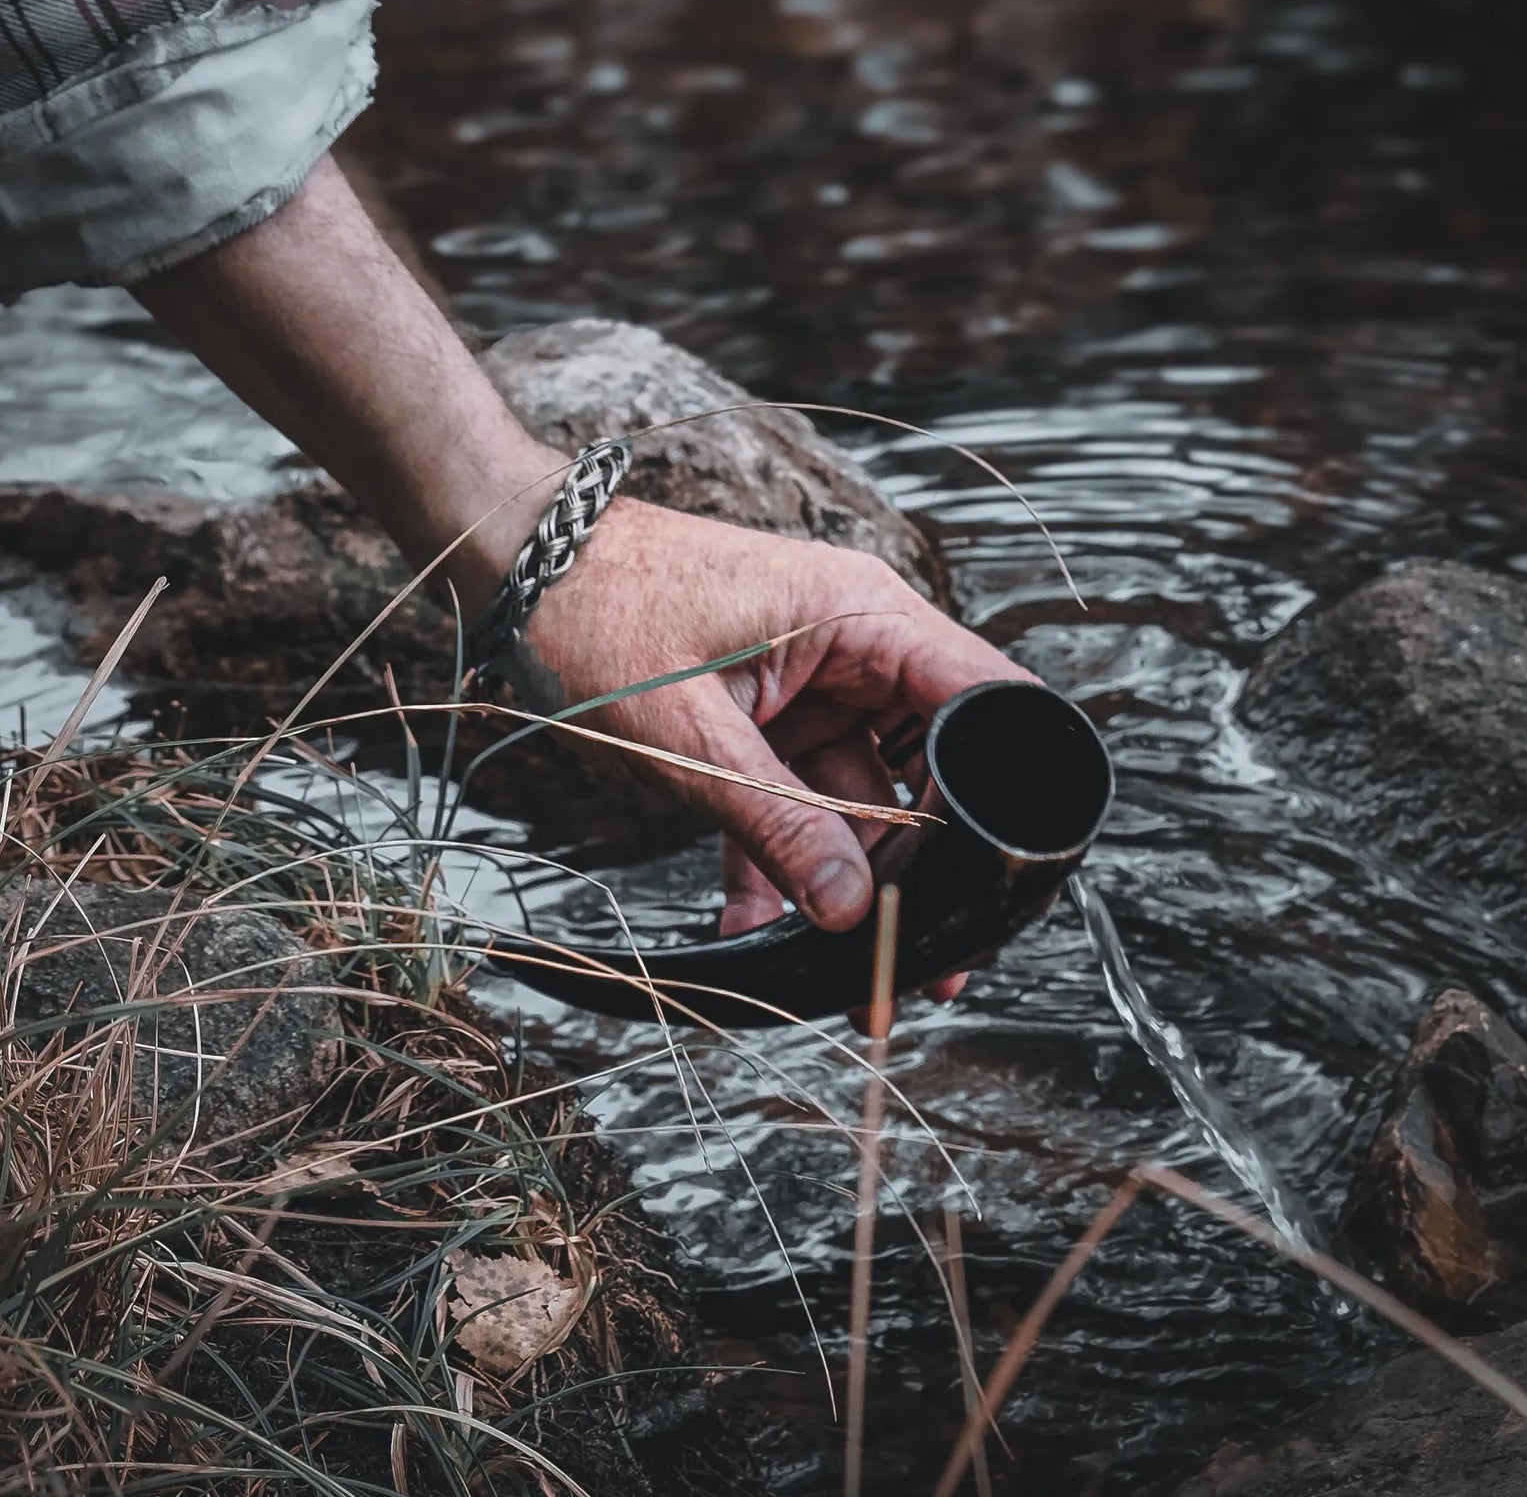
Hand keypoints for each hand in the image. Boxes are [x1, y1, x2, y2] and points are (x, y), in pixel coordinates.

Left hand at [520, 499, 1035, 1000]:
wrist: (519, 567)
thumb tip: (849, 909)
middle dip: (919, 862)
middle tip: (916, 959)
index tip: (998, 884)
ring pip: (861, 790)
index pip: (982, 699)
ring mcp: (813, 678)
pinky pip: (799, 790)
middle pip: (928, 761)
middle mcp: (855, 643)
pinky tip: (754, 922)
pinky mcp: (771, 709)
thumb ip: (777, 823)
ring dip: (838, 870)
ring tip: (829, 959)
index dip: (1007, 790)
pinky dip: (780, 851)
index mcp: (861, 616)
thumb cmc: (600, 613)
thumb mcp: (690, 736)